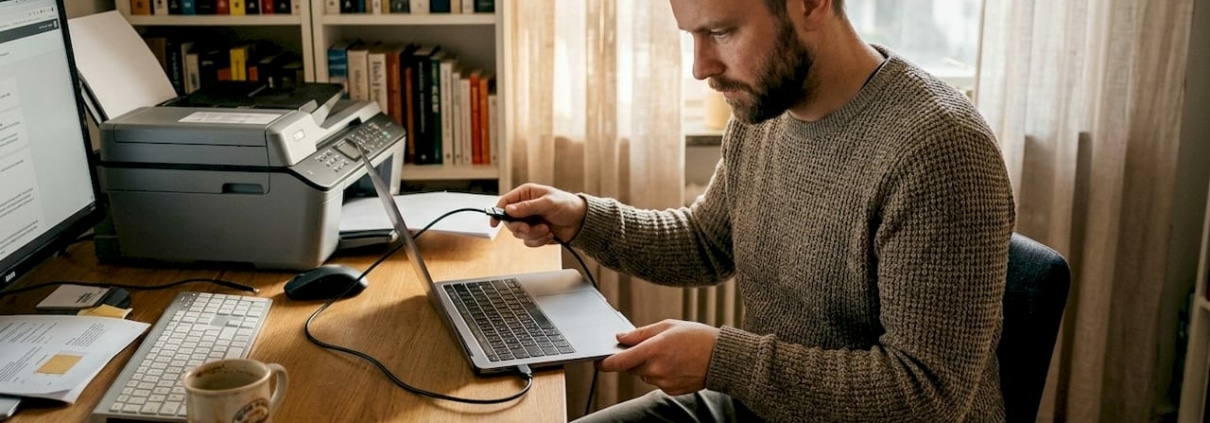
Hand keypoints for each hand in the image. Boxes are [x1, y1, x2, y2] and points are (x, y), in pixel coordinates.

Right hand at [493, 183, 586, 246]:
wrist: (581, 222)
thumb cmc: (568, 205)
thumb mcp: (548, 203)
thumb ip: (527, 207)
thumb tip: (509, 210)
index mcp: (526, 195)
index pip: (505, 203)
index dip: (497, 212)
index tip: (494, 223)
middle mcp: (525, 208)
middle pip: (509, 222)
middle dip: (520, 227)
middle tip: (529, 228)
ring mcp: (530, 222)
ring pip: (519, 234)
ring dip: (533, 234)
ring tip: (546, 229)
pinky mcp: (535, 233)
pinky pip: (529, 242)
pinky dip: (539, 240)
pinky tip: (549, 234)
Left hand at [597, 319, 718, 394]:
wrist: (721, 358)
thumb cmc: (697, 338)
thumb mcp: (668, 326)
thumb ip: (641, 333)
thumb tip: (621, 337)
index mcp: (653, 350)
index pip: (619, 361)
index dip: (605, 363)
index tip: (598, 362)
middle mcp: (656, 369)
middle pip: (630, 367)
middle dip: (633, 358)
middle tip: (649, 347)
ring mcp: (663, 382)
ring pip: (644, 374)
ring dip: (648, 365)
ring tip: (669, 354)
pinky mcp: (670, 391)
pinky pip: (656, 382)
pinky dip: (660, 373)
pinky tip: (675, 364)